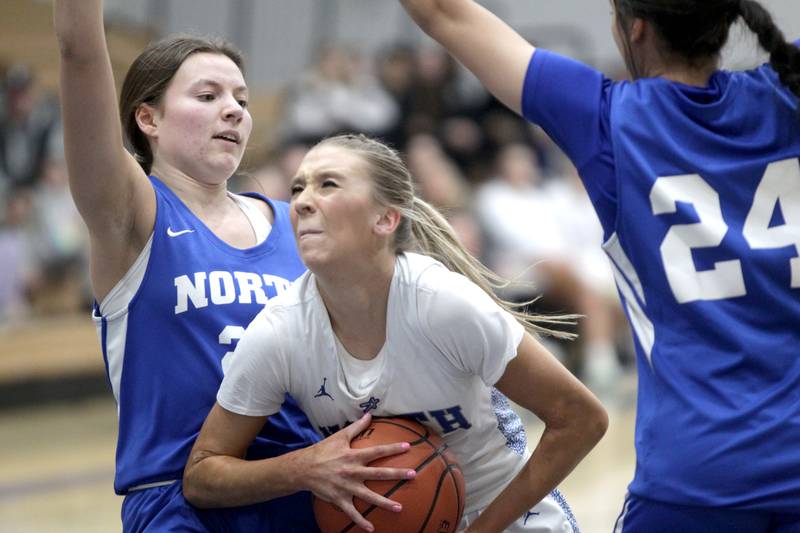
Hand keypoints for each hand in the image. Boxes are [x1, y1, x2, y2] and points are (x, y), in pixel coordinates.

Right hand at [300, 413, 415, 531]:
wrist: (303, 469)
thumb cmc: (323, 451)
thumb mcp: (339, 436)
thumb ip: (356, 427)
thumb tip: (370, 414)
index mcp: (353, 456)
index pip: (377, 451)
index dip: (392, 448)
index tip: (408, 447)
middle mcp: (352, 472)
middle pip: (378, 474)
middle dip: (397, 474)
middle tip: (413, 474)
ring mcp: (346, 487)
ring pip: (369, 496)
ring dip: (385, 503)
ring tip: (399, 507)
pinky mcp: (339, 499)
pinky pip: (352, 512)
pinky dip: (361, 521)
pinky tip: (371, 528)